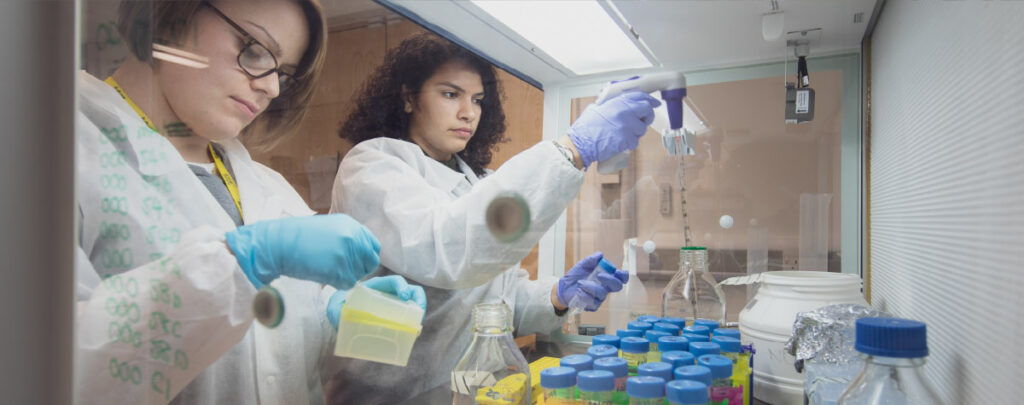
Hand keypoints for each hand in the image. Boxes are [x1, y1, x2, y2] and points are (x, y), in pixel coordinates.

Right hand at [225, 214, 380, 289]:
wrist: (279, 244)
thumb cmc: (299, 238)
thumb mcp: (329, 229)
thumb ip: (348, 238)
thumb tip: (360, 255)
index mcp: (351, 225)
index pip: (373, 246)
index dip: (367, 257)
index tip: (358, 264)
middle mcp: (353, 237)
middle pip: (370, 262)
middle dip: (359, 270)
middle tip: (343, 272)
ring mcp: (346, 253)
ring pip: (358, 275)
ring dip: (345, 277)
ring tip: (328, 271)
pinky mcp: (338, 268)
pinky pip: (347, 284)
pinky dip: (337, 284)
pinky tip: (325, 277)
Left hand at [327, 275, 426, 328]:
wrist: (342, 315)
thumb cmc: (342, 307)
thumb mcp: (339, 307)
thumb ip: (339, 310)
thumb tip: (342, 316)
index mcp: (377, 287)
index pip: (395, 281)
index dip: (402, 287)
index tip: (404, 297)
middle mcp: (389, 294)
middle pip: (411, 291)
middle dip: (418, 300)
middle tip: (418, 313)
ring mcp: (394, 305)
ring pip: (413, 305)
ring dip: (418, 313)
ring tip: (416, 327)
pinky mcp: (396, 317)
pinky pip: (409, 318)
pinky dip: (413, 325)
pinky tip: (412, 334)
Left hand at [556, 252, 628, 310]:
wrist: (564, 287)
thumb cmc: (576, 276)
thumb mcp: (582, 264)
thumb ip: (591, 260)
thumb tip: (600, 255)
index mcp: (607, 277)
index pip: (621, 278)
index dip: (623, 276)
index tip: (617, 272)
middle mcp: (606, 288)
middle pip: (617, 286)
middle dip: (609, 280)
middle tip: (599, 275)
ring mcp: (600, 298)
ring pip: (602, 294)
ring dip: (590, 287)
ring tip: (580, 283)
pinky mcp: (593, 306)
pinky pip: (592, 302)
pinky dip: (584, 295)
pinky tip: (578, 291)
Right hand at [566, 91, 660, 167]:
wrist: (580, 143)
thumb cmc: (586, 128)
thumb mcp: (597, 108)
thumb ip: (611, 104)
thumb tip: (621, 105)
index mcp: (618, 102)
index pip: (640, 96)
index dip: (650, 100)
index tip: (654, 103)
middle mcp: (625, 112)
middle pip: (647, 110)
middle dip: (647, 116)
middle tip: (641, 121)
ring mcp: (627, 126)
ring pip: (642, 129)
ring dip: (636, 132)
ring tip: (622, 133)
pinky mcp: (627, 140)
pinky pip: (635, 141)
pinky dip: (629, 143)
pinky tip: (619, 142)